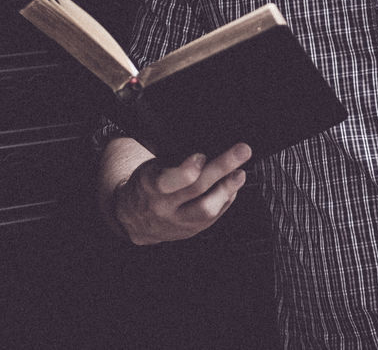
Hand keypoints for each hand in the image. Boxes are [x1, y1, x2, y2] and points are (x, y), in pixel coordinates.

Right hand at [113, 142, 251, 244]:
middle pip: (196, 189)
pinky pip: (212, 216)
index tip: (201, 155)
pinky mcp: (191, 230)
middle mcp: (164, 207)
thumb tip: (208, 147)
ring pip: (207, 208)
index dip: (186, 169)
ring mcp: (179, 222)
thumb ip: (175, 163)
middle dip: (222, 167)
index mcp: (150, 187)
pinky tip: (232, 186)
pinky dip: (225, 199)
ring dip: (227, 188)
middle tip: (242, 151)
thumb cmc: (146, 185)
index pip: (168, 180)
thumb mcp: (152, 169)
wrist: (134, 218)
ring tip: (240, 173)